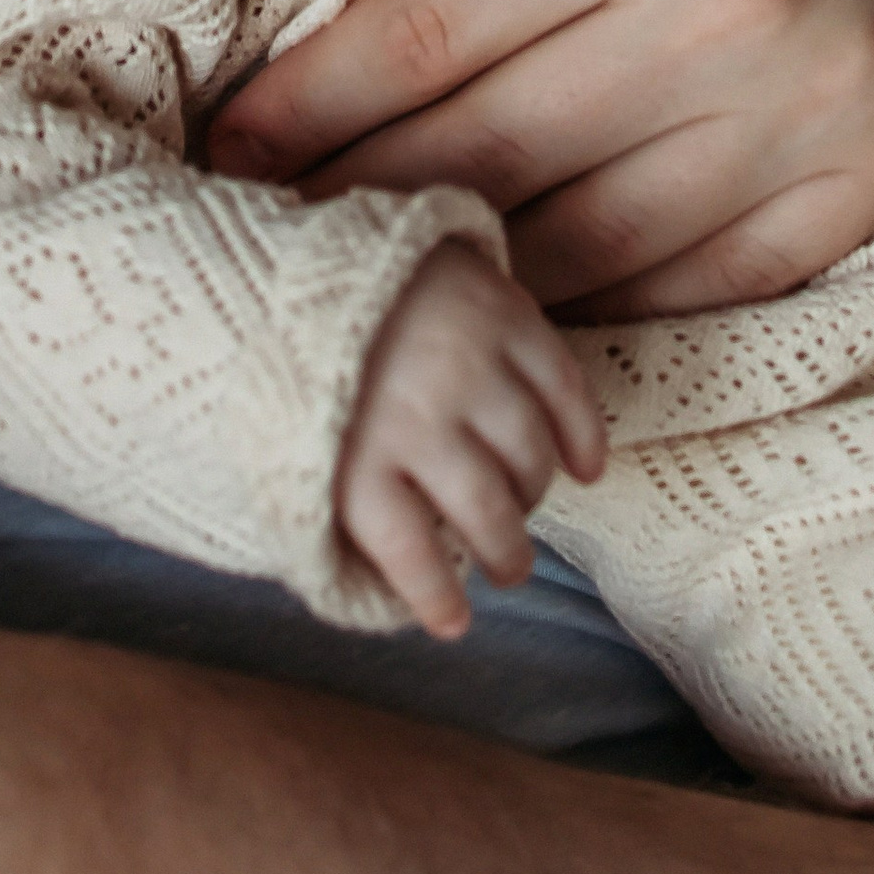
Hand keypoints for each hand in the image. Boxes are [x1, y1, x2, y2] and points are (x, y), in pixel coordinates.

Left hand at [212, 0, 873, 320]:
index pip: (430, 34)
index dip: (311, 106)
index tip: (223, 150)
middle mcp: (730, 6)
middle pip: (495, 156)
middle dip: (360, 204)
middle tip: (265, 239)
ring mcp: (820, 101)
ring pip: (598, 242)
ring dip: (477, 274)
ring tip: (380, 285)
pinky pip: (720, 276)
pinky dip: (619, 300)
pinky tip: (534, 300)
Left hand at [334, 242, 605, 638]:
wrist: (309, 251)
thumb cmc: (298, 369)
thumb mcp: (287, 446)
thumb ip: (332, 518)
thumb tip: (377, 596)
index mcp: (350, 454)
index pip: (408, 552)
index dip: (436, 598)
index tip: (453, 622)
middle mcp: (414, 412)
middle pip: (484, 510)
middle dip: (504, 555)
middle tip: (508, 569)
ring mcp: (465, 359)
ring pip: (530, 455)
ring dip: (535, 496)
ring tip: (524, 507)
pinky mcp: (503, 312)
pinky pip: (565, 388)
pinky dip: (585, 436)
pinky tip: (585, 468)